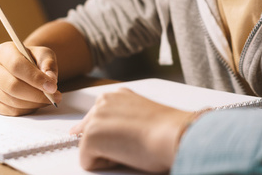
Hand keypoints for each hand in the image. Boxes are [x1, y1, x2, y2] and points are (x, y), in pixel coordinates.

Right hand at [0, 41, 60, 114]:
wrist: (24, 68)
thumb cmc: (34, 59)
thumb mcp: (44, 55)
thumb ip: (48, 64)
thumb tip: (50, 80)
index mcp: (3, 51)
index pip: (16, 65)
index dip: (35, 78)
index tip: (52, 86)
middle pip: (12, 86)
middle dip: (36, 94)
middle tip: (54, 97)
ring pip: (12, 101)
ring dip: (34, 103)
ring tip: (48, 99)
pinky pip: (10, 111)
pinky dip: (27, 110)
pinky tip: (36, 103)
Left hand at [70, 88, 193, 172]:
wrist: (173, 134)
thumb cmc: (167, 129)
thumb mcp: (143, 115)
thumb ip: (123, 118)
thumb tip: (107, 131)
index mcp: (118, 95)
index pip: (100, 119)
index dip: (109, 135)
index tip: (121, 138)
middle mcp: (104, 101)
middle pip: (91, 133)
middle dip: (106, 142)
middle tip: (131, 144)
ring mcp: (95, 118)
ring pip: (91, 148)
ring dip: (108, 153)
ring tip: (132, 147)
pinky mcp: (90, 137)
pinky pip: (88, 162)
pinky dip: (106, 165)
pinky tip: (126, 155)